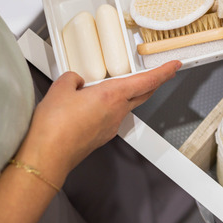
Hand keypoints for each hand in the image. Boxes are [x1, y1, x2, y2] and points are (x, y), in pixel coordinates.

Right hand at [14, 61, 180, 185]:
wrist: (48, 156)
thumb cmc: (55, 128)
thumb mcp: (60, 89)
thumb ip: (72, 79)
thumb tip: (75, 80)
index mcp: (112, 95)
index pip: (148, 81)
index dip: (164, 72)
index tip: (174, 65)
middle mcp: (117, 111)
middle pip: (143, 94)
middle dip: (153, 82)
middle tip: (159, 73)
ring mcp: (111, 126)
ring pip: (126, 105)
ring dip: (126, 95)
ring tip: (110, 86)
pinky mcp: (102, 136)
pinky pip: (111, 117)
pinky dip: (108, 108)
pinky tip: (91, 106)